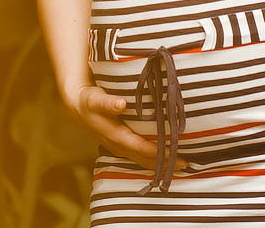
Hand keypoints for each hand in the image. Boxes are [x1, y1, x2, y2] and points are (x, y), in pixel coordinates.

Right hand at [65, 84, 184, 170]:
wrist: (78, 107)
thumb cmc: (89, 101)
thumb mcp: (95, 99)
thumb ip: (107, 102)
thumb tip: (121, 104)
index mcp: (114, 136)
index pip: (140, 147)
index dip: (156, 152)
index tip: (173, 153)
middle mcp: (118, 146)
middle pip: (144, 159)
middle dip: (164, 163)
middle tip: (186, 164)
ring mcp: (120, 148)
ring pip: (143, 160)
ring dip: (161, 164)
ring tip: (181, 165)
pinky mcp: (122, 145)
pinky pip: (140, 156)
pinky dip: (154, 159)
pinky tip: (166, 158)